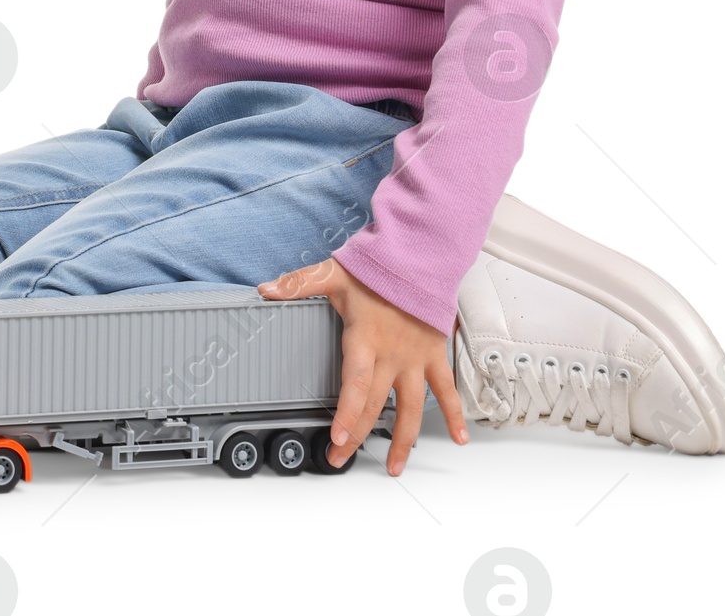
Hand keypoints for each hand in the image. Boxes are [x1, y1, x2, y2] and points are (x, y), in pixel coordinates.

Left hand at [258, 257, 468, 475]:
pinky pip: (445, 389)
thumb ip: (299, 283)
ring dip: (402, 440)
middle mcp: (391, 354)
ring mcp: (414, 359)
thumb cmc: (378, 267)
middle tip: (340, 458)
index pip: (356, 382)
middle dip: (357, 435)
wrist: (421, 257)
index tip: (339, 438)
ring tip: (392, 466)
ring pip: (410, 407)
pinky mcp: (432, 356)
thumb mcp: (333, 273)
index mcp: (365, 338)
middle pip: (375, 404)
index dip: (348, 413)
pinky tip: (459, 438)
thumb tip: (265, 289)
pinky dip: (454, 414)